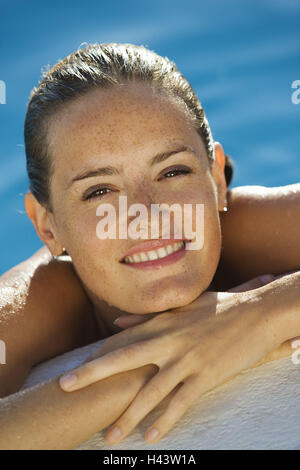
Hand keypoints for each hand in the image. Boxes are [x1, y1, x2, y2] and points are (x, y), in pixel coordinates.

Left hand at [59, 274, 284, 444]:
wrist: (257, 312)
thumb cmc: (219, 307)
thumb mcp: (182, 307)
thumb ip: (147, 317)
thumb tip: (116, 323)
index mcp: (162, 323)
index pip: (121, 341)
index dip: (96, 354)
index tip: (74, 366)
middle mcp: (168, 340)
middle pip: (123, 359)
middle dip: (92, 374)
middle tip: (65, 386)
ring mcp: (187, 359)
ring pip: (150, 392)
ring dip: (127, 416)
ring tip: (109, 436)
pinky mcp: (207, 374)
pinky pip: (181, 403)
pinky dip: (166, 421)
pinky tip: (152, 437)